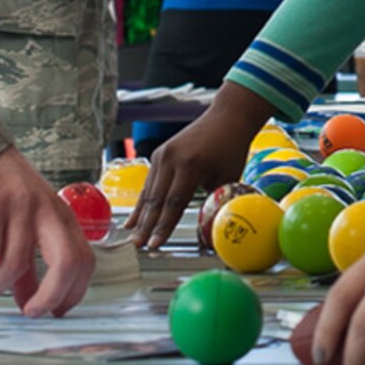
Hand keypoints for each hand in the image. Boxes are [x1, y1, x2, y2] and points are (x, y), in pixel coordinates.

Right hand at [0, 147, 93, 314]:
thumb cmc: (2, 188)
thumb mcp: (25, 224)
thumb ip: (28, 264)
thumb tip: (27, 300)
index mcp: (62, 217)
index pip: (84, 260)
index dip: (74, 292)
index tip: (57, 311)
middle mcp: (48, 211)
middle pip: (66, 263)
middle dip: (50, 297)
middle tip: (29, 312)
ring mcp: (22, 207)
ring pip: (16, 263)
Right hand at [127, 81, 270, 248]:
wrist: (227, 117)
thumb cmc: (231, 147)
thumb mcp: (229, 177)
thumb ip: (216, 204)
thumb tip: (211, 234)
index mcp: (190, 164)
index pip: (174, 203)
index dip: (163, 227)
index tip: (155, 245)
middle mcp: (170, 158)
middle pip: (156, 199)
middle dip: (146, 226)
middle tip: (137, 247)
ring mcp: (162, 154)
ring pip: (149, 192)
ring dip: (141, 217)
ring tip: (133, 239)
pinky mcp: (159, 155)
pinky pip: (149, 183)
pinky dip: (142, 203)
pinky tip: (133, 219)